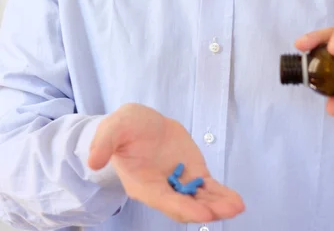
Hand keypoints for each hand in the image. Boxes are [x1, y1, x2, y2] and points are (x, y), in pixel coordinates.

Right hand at [88, 103, 243, 222]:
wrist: (139, 123)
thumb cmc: (124, 128)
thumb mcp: (113, 128)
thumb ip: (104, 142)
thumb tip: (93, 160)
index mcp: (142, 183)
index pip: (163, 200)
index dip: (182, 207)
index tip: (202, 213)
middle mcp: (162, 188)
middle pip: (185, 204)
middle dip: (206, 209)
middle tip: (226, 210)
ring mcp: (179, 182)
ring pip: (200, 199)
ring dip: (218, 204)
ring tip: (237, 206)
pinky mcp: (192, 172)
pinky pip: (208, 187)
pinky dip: (221, 194)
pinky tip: (235, 200)